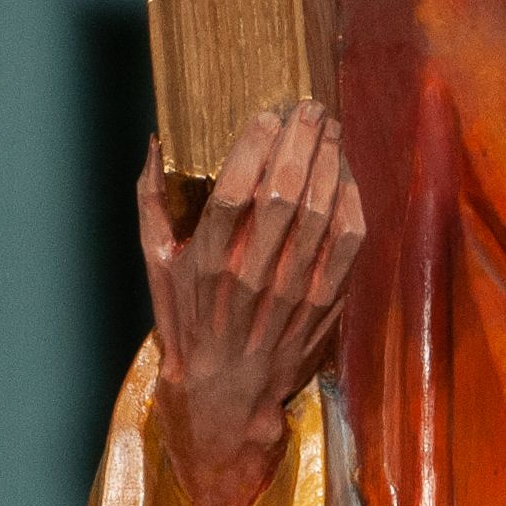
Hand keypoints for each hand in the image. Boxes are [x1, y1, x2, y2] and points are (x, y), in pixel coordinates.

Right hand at [139, 103, 364, 505]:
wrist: (229, 396)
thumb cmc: (189, 321)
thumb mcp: (158, 265)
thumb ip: (153, 202)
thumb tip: (157, 144)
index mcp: (206, 263)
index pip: (234, 193)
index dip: (255, 148)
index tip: (267, 114)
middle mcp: (251, 277)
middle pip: (284, 196)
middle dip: (301, 143)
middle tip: (310, 108)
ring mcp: (293, 293)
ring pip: (321, 215)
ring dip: (330, 163)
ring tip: (330, 128)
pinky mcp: (326, 306)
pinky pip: (349, 246)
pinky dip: (353, 205)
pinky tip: (347, 176)